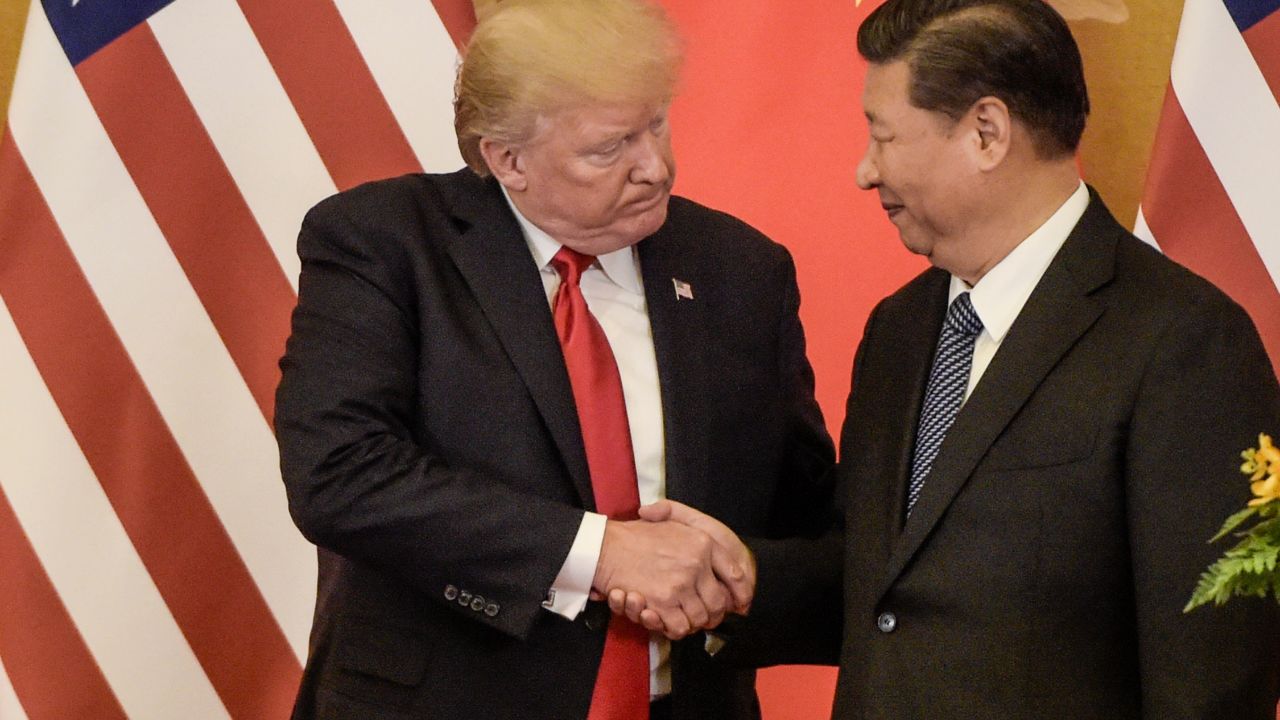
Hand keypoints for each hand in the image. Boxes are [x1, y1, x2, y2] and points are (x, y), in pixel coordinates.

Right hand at [593, 518, 742, 639]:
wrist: (605, 547)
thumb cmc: (637, 535)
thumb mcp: (674, 522)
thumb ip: (699, 534)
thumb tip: (721, 560)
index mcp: (703, 542)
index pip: (735, 574)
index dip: (740, 592)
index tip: (739, 603)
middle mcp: (697, 563)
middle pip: (718, 603)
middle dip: (712, 615)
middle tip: (702, 617)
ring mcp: (680, 583)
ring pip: (700, 618)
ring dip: (691, 623)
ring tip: (680, 617)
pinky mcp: (663, 602)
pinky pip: (680, 627)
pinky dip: (674, 629)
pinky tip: (665, 620)